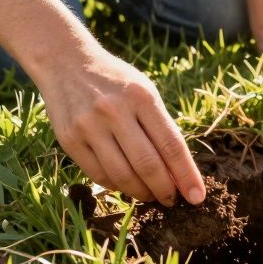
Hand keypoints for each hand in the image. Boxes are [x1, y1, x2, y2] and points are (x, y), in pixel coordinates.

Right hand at [34, 45, 204, 206]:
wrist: (65, 63)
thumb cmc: (114, 82)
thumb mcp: (143, 91)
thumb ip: (160, 127)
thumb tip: (179, 173)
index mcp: (141, 96)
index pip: (171, 144)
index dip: (186, 175)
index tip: (197, 197)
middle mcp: (114, 111)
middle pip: (147, 165)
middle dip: (164, 190)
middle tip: (171, 200)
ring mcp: (89, 126)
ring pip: (122, 176)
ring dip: (141, 193)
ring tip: (150, 194)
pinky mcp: (69, 139)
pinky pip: (99, 175)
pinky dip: (116, 185)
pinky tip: (125, 184)